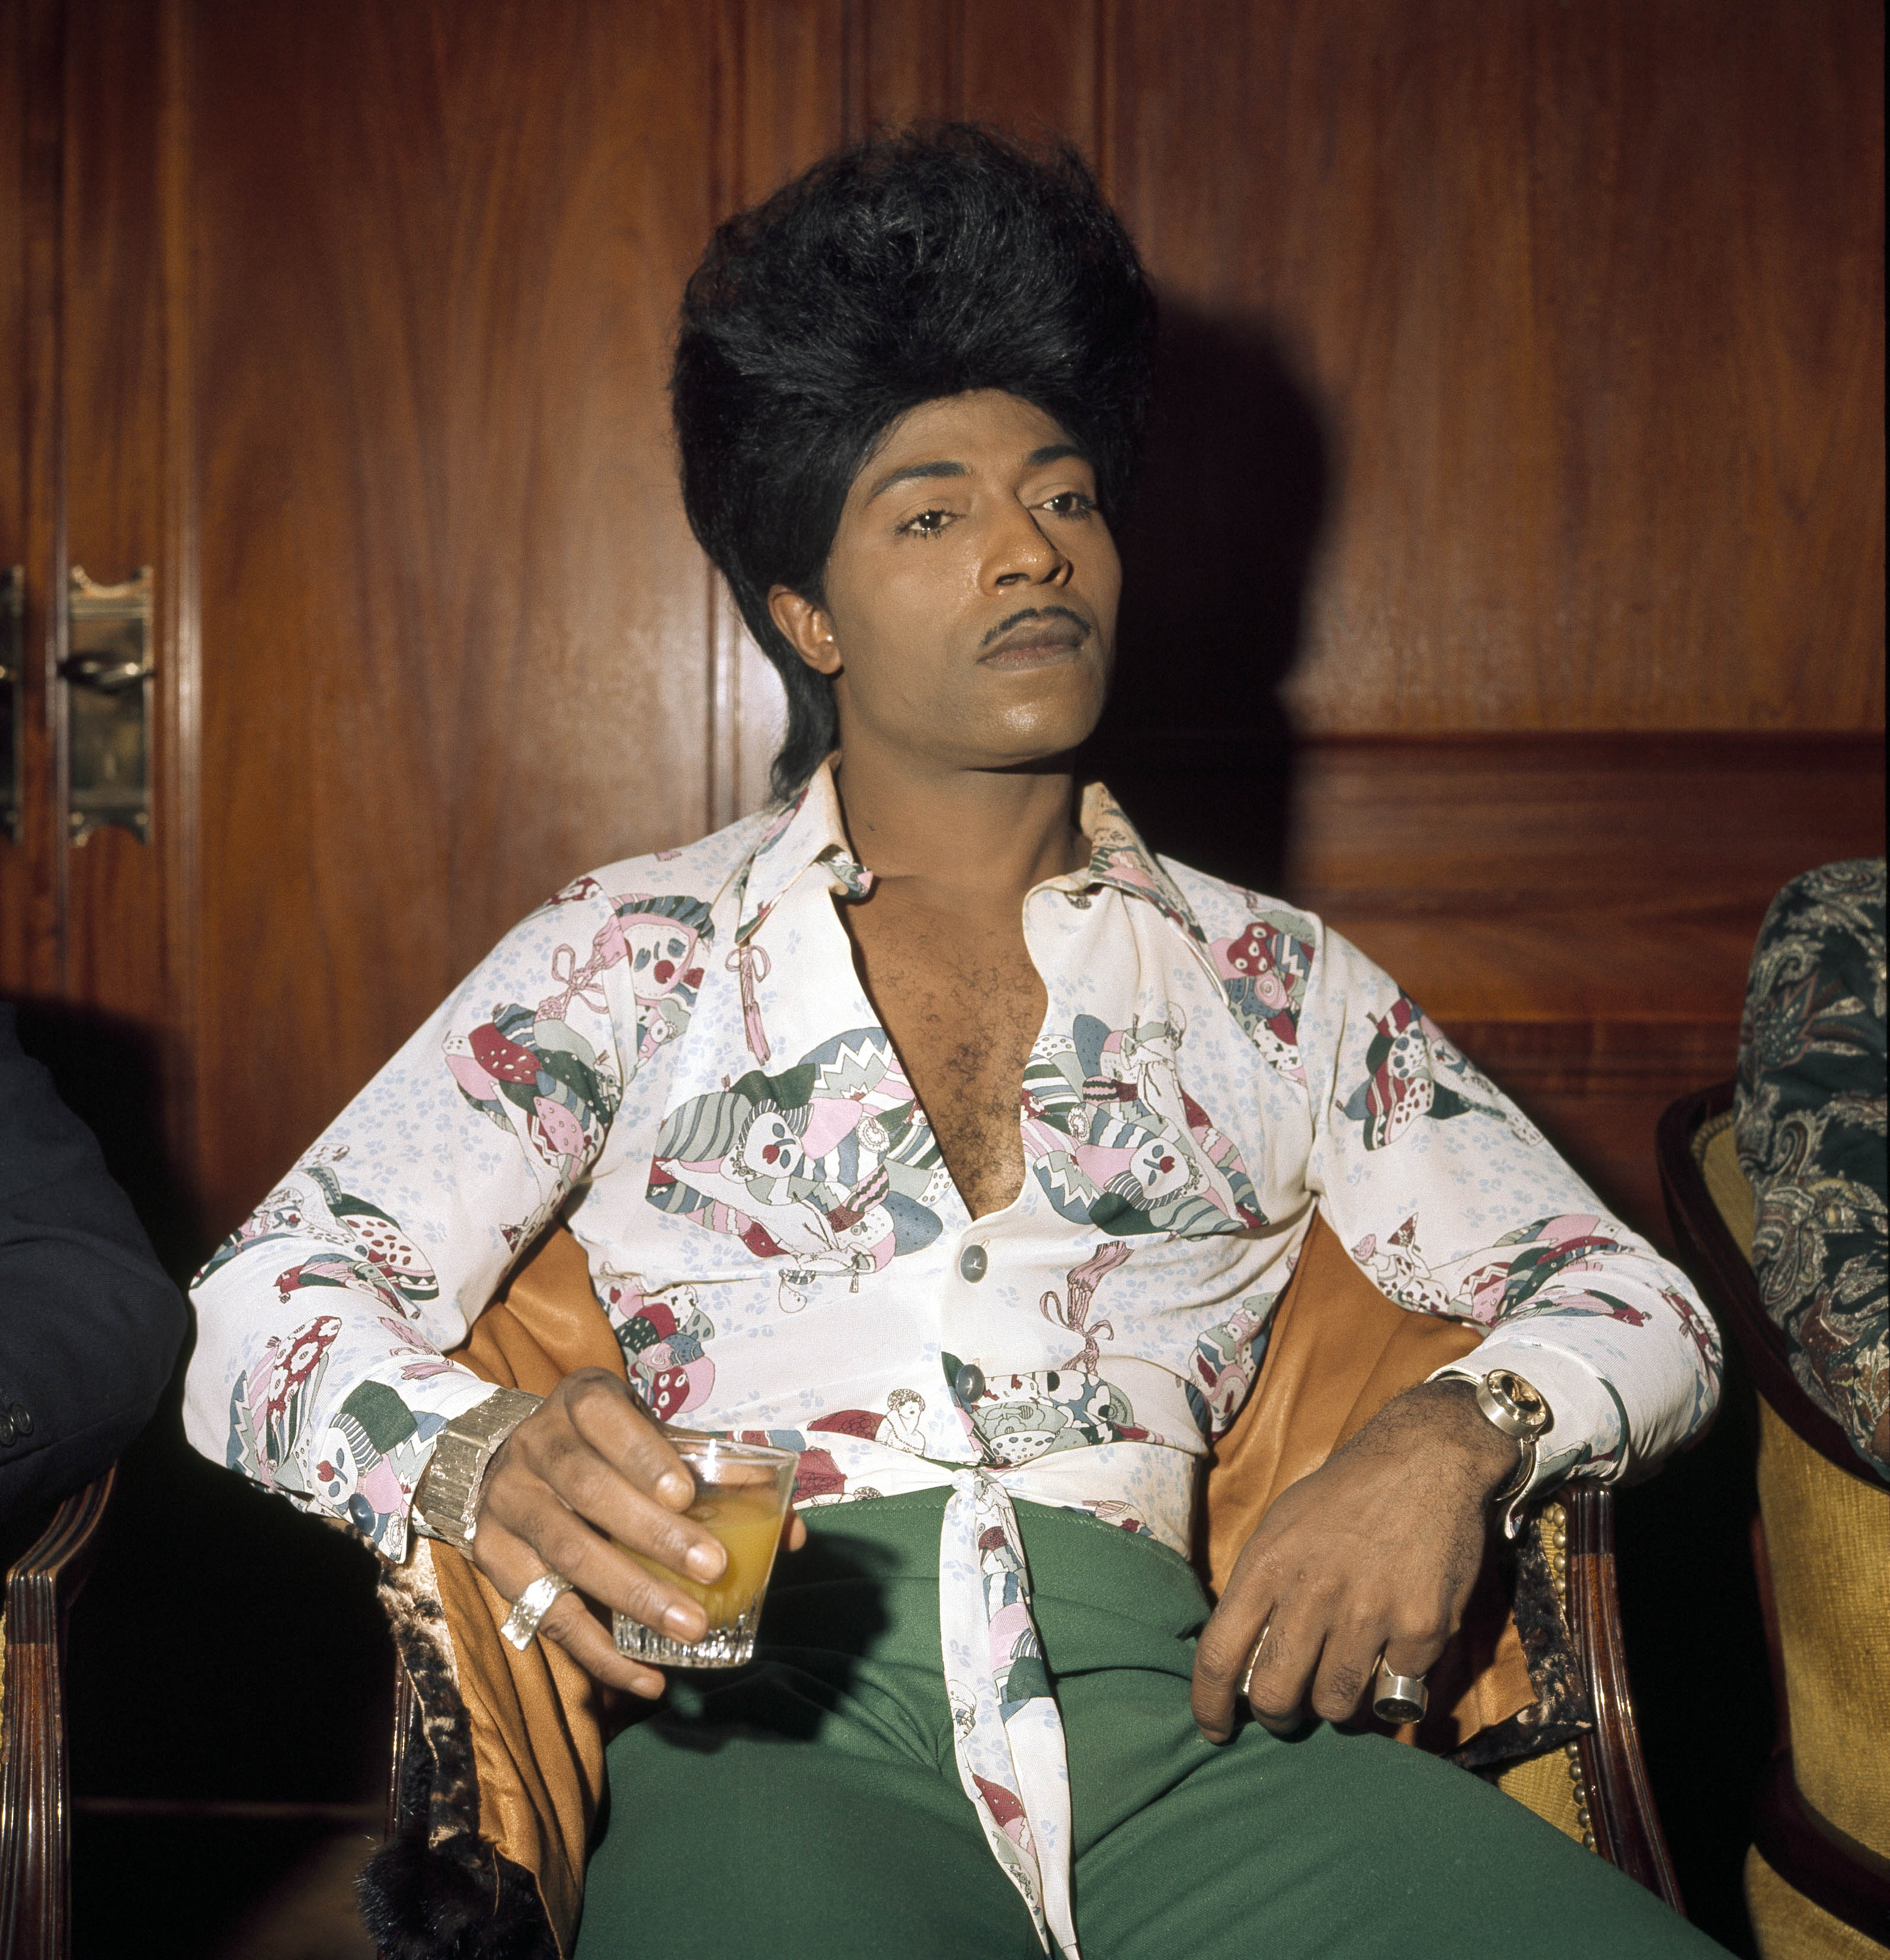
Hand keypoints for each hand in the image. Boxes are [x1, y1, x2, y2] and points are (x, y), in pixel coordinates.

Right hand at [462, 1368, 806, 1696]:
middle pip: (590, 1490)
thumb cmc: (606, 1449)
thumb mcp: (653, 1437)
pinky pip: (545, 1614)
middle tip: (713, 1567)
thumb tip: (791, 1531)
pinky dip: (598, 1651)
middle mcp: (537, 1447)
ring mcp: (510, 1504)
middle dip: (653, 1534)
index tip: (686, 1492)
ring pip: (568, 1553)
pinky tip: (647, 1677)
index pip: (604, 1416)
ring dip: (633, 1595)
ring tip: (691, 1628)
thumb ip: (718, 1472)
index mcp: (580, 1404)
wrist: (505, 1463)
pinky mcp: (494, 1560)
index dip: (643, 1453)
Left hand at [1191, 1379, 1516, 1742]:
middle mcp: (1313, 1591)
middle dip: (1277, 1715)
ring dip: (1336, 1702)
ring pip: (1335, 1705)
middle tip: (1289, 1708)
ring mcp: (1369, 1611)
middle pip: (1276, 1694)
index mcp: (1267, 1564)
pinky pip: (1396, 1688)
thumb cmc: (1347, 1495)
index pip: (1220, 1655)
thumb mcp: (1282, 1525)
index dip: (1209, 1705)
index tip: (1214, 1730)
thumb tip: (1240, 1656)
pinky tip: (1395, 1644)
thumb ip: (1261, 1587)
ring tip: (1344, 1671)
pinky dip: (1393, 1678)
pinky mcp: (1421, 1627)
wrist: (1426, 1457)